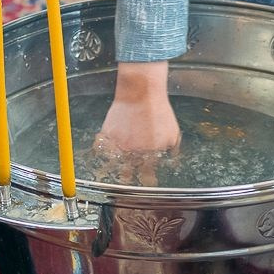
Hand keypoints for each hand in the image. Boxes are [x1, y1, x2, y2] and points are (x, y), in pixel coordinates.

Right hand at [95, 62, 178, 183]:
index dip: (146, 181)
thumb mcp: (173, 131)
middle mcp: (133, 153)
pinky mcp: (107, 134)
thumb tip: (171, 161)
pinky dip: (100, 150)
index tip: (146, 182)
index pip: (147, 176)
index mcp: (150, 154)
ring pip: (111, 164)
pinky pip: (100, 148)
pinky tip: (102, 151)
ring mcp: (118, 144)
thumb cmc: (159, 110)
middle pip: (127, 174)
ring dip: (111, 167)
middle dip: (127, 179)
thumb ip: (172, 150)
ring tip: (108, 171)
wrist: (141, 91)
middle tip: (126, 180)